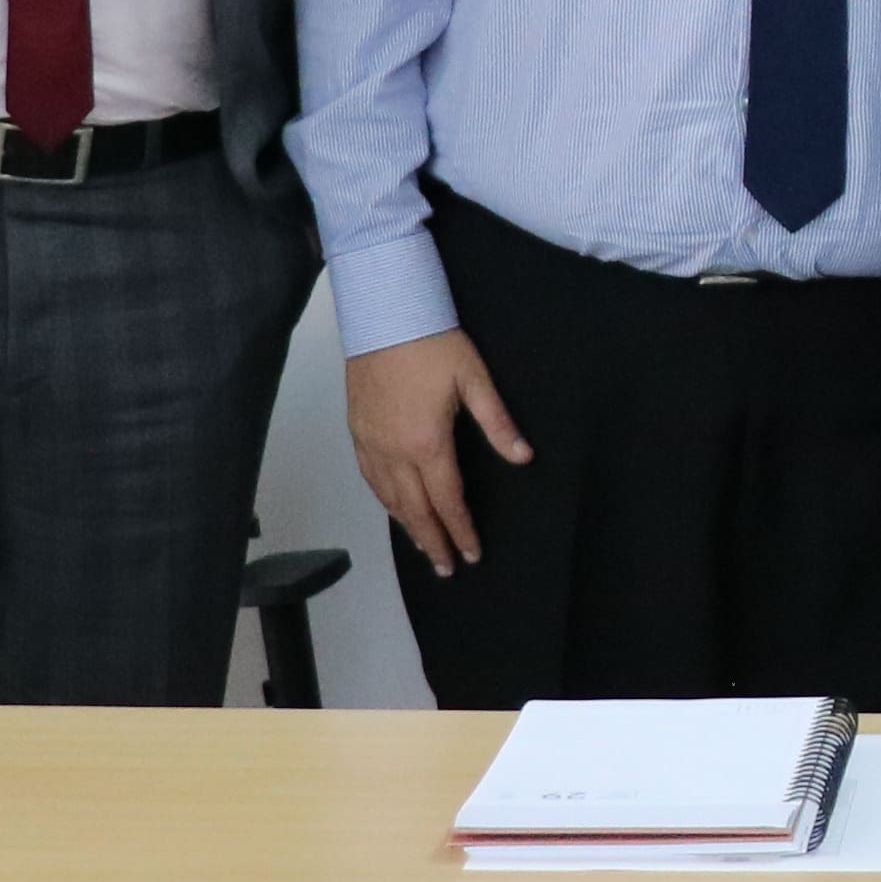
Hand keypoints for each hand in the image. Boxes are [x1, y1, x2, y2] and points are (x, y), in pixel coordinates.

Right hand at [347, 328, 532, 579]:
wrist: (383, 313)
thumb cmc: (432, 342)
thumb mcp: (475, 379)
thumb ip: (498, 424)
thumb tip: (523, 458)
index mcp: (427, 443)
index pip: (447, 500)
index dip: (460, 530)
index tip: (471, 554)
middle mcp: (394, 452)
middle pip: (415, 510)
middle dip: (434, 541)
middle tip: (447, 568)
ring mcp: (371, 443)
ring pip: (389, 498)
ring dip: (408, 527)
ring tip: (424, 548)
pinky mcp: (356, 431)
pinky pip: (370, 478)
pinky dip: (384, 501)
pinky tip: (393, 508)